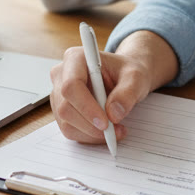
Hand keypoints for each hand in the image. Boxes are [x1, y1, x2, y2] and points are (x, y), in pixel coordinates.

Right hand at [48, 31, 176, 143]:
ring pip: (66, 123)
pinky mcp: (62, 110)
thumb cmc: (127, 72)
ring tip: (116, 131)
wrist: (124, 77)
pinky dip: (89, 136)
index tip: (106, 122)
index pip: (71, 85)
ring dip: (91, 133)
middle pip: (65, 107)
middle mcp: (62, 75)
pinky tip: (106, 131)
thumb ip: (128, 92)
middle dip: (90, 125)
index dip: (86, 107)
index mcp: (76, 58)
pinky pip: (70, 130)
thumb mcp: (136, 77)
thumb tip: (113, 114)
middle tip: (115, 131)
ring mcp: (59, 94)